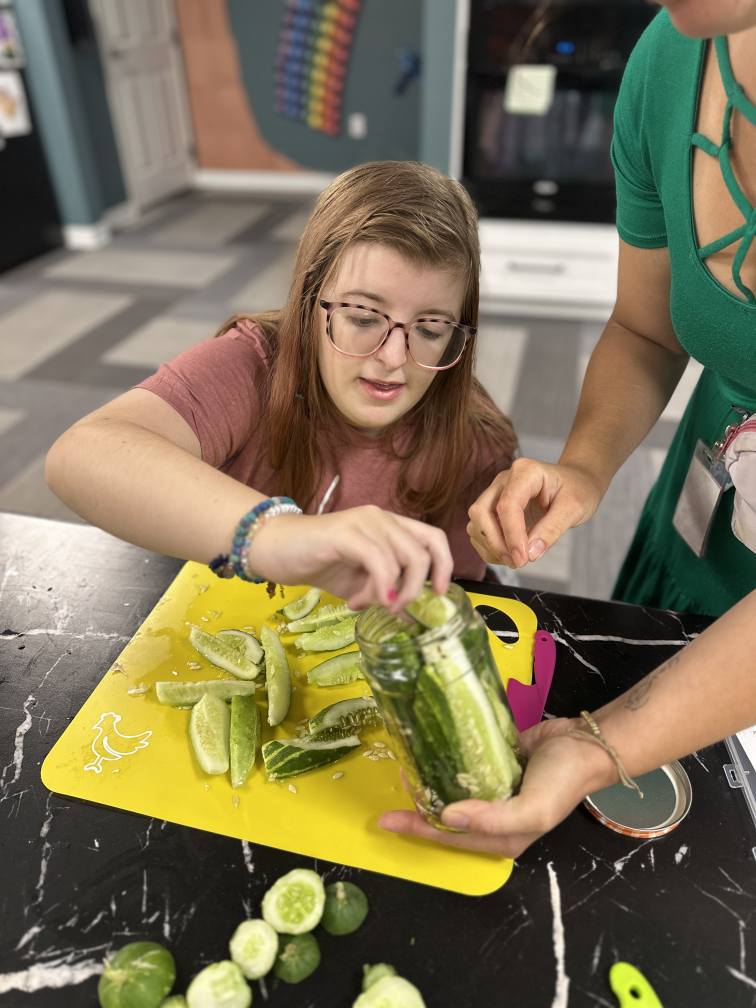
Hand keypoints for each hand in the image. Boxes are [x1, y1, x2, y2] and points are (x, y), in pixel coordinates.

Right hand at [246, 505, 453, 610]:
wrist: (273, 549)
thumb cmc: (317, 563)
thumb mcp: (358, 584)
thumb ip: (384, 593)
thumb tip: (408, 615)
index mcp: (390, 526)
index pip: (434, 538)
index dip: (444, 566)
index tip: (439, 594)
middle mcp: (382, 518)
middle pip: (423, 551)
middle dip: (417, 588)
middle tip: (395, 609)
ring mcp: (364, 521)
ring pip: (404, 558)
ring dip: (393, 592)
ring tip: (366, 604)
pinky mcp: (345, 533)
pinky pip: (378, 560)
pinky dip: (381, 585)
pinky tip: (365, 601)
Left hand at [379, 717, 615, 857]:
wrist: (587, 744)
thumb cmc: (561, 781)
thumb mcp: (531, 810)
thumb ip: (489, 818)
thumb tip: (447, 816)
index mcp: (501, 838)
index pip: (449, 837)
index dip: (417, 828)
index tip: (386, 819)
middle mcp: (494, 819)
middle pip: (447, 818)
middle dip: (418, 807)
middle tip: (395, 787)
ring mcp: (495, 790)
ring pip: (454, 792)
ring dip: (431, 783)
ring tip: (408, 767)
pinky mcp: (498, 765)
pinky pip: (466, 767)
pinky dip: (448, 762)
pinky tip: (431, 751)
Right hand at [467, 458, 603, 567]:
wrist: (577, 482)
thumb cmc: (578, 490)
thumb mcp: (574, 508)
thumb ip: (552, 530)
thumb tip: (530, 554)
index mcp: (525, 472)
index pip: (507, 505)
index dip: (512, 536)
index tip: (523, 559)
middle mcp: (504, 480)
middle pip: (481, 512)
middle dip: (496, 542)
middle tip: (518, 562)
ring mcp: (495, 493)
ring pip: (476, 522)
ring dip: (490, 546)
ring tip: (516, 561)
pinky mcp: (493, 508)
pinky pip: (479, 530)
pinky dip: (489, 548)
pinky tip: (509, 555)